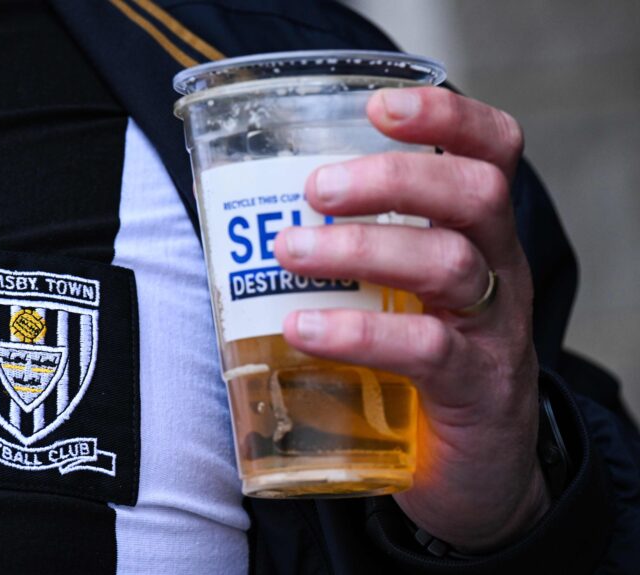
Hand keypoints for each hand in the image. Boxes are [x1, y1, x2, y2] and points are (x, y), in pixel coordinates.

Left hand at [272, 87, 549, 551]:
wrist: (475, 472)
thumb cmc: (419, 366)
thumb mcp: (401, 297)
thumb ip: (352, 258)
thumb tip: (241, 225)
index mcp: (477, 235)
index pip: (490, 153)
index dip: (447, 117)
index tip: (380, 104)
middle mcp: (497, 269)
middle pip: (473, 193)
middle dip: (393, 177)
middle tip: (318, 188)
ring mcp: (492, 329)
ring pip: (448, 262)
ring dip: (360, 248)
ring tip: (289, 250)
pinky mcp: (476, 389)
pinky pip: (425, 349)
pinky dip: (359, 332)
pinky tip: (303, 329)